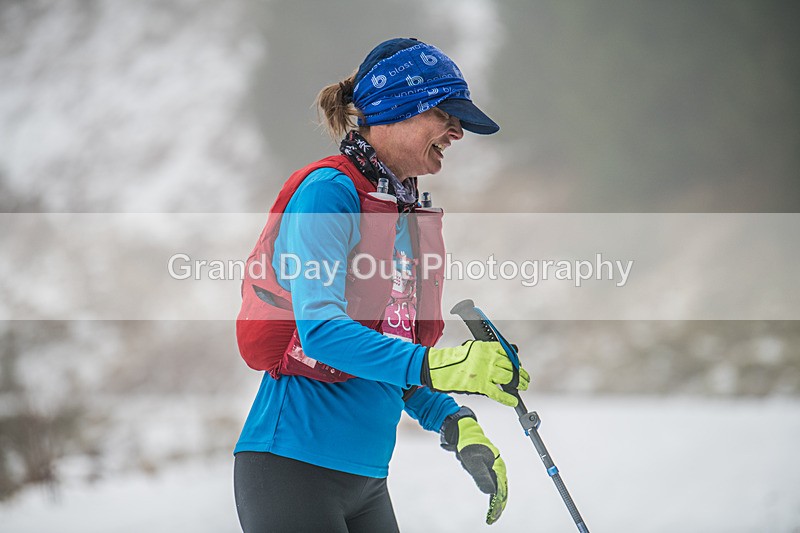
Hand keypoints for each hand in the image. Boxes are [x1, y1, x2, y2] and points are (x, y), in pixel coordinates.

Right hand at [422, 341, 529, 406]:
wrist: (440, 367)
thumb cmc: (455, 358)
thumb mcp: (472, 348)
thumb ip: (488, 351)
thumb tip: (505, 354)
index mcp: (487, 348)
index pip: (508, 353)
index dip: (515, 361)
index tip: (519, 366)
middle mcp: (489, 359)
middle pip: (511, 367)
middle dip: (521, 374)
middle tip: (525, 379)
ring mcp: (486, 373)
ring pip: (508, 379)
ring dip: (518, 384)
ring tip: (523, 387)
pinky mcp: (481, 386)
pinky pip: (499, 393)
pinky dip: (507, 398)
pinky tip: (514, 401)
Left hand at [441, 407, 507, 524]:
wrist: (463, 431)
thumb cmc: (468, 443)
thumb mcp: (473, 461)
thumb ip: (482, 476)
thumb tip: (490, 492)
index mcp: (498, 466)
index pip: (501, 489)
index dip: (498, 504)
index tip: (493, 515)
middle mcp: (498, 467)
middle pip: (501, 490)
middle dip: (498, 505)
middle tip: (493, 518)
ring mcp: (493, 467)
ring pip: (497, 487)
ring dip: (496, 500)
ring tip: (492, 513)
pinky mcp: (487, 467)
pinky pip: (492, 482)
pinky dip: (492, 493)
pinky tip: (490, 500)